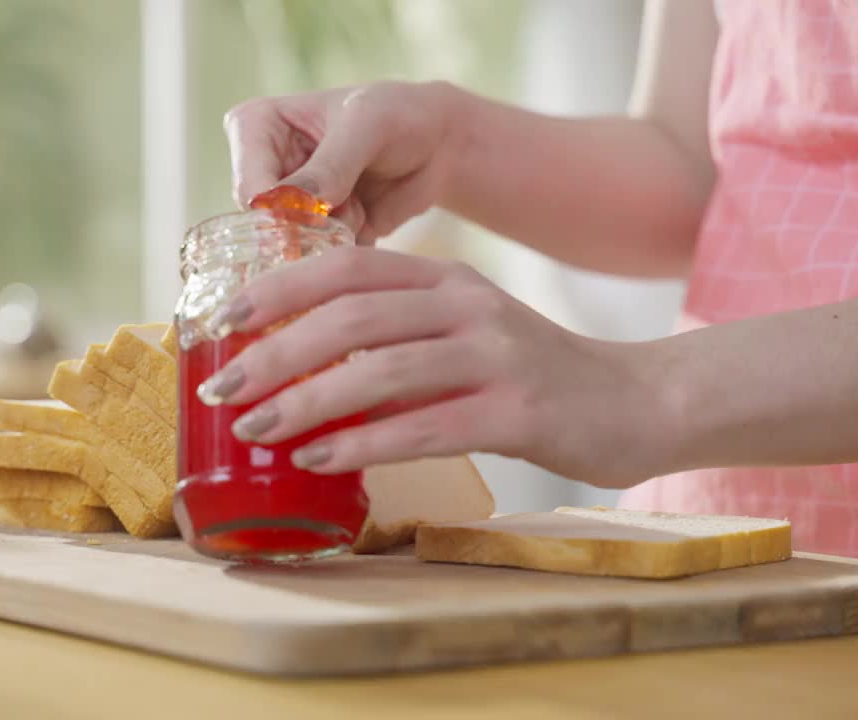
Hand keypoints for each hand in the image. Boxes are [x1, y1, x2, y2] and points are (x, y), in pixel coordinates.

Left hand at [196, 247, 673, 487]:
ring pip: (382, 369)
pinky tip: (320, 460)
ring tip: (254, 429)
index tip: (222, 319)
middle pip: (353, 315)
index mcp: (448, 279)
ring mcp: (496, 356)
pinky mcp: (518, 411)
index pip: (350, 266)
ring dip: (306, 401)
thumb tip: (302, 372)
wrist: (637, 402)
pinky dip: (365, 444)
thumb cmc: (533, 379)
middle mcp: (468, 305)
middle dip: (275, 351)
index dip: (279, 288)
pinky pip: (426, 427)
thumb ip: (398, 340)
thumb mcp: (466, 335)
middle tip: (219, 387)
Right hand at [223, 81, 461, 244]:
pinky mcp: (313, 235)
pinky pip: (320, 262)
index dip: (281, 211)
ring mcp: (286, 207)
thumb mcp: (367, 126)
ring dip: (335, 236)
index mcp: (254, 127)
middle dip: (313, 226)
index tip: (325, 210)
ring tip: (361, 204)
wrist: (435, 144)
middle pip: (265, 226)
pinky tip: (366, 220)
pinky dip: (349, 249)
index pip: (249, 187)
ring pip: (294, 248)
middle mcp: (262, 170)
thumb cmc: (397, 115)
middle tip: (352, 202)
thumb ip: (330, 165)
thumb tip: (293, 205)